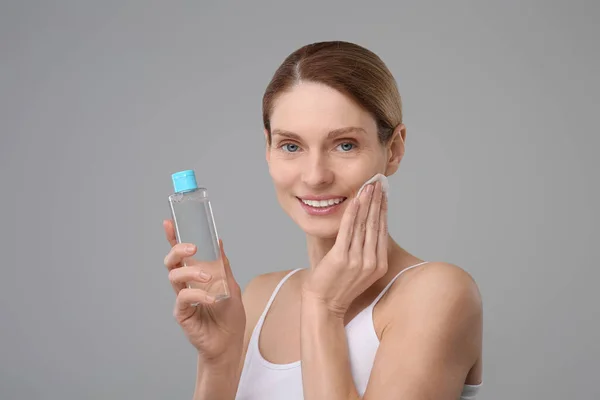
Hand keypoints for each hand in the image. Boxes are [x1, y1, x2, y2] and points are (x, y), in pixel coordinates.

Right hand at [162, 220, 245, 364]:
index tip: (169, 222)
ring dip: (191, 272)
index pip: (182, 255)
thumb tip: (218, 241)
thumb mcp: (231, 285)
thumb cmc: (229, 316)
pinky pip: (184, 297)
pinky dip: (198, 294)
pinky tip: (212, 299)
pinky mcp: (182, 313)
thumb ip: (222, 265)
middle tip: (192, 248)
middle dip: (177, 250)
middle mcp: (186, 286)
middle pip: (171, 262)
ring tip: (208, 278)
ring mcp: (183, 299)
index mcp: (196, 276)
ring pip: (175, 277)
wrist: (230, 343)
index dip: (173, 238)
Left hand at [301, 181, 387, 316]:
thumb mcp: (358, 269)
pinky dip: (352, 213)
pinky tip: (355, 200)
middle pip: (376, 224)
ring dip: (367, 202)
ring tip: (369, 186)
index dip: (383, 209)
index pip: (382, 230)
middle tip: (379, 183)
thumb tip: (364, 228)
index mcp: (378, 265)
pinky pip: (348, 230)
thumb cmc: (337, 286)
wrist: (324, 306)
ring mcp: (357, 261)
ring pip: (364, 225)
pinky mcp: (341, 258)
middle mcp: (371, 262)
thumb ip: (364, 251)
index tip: (383, 193)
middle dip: (377, 201)